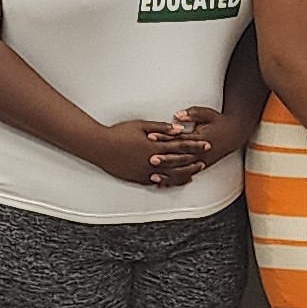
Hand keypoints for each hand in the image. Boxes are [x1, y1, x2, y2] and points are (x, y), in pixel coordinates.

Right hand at [88, 118, 207, 186]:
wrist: (100, 147)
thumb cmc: (119, 133)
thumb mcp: (141, 125)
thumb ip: (162, 128)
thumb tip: (178, 129)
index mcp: (155, 147)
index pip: (181, 146)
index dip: (195, 146)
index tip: (206, 145)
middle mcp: (152, 161)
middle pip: (178, 163)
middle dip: (193, 161)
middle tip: (204, 160)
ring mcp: (145, 172)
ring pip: (169, 175)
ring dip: (183, 174)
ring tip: (193, 174)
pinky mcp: (137, 178)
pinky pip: (156, 182)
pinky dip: (167, 182)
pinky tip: (173, 182)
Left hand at [155, 105, 251, 179]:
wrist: (234, 133)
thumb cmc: (219, 121)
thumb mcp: (207, 114)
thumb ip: (192, 114)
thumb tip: (177, 115)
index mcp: (200, 138)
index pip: (179, 138)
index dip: (164, 137)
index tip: (150, 136)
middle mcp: (200, 152)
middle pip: (180, 157)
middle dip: (165, 159)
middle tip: (150, 159)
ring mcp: (201, 161)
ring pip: (183, 170)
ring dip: (168, 174)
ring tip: (153, 176)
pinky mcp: (201, 167)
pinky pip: (187, 175)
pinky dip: (175, 180)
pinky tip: (164, 184)